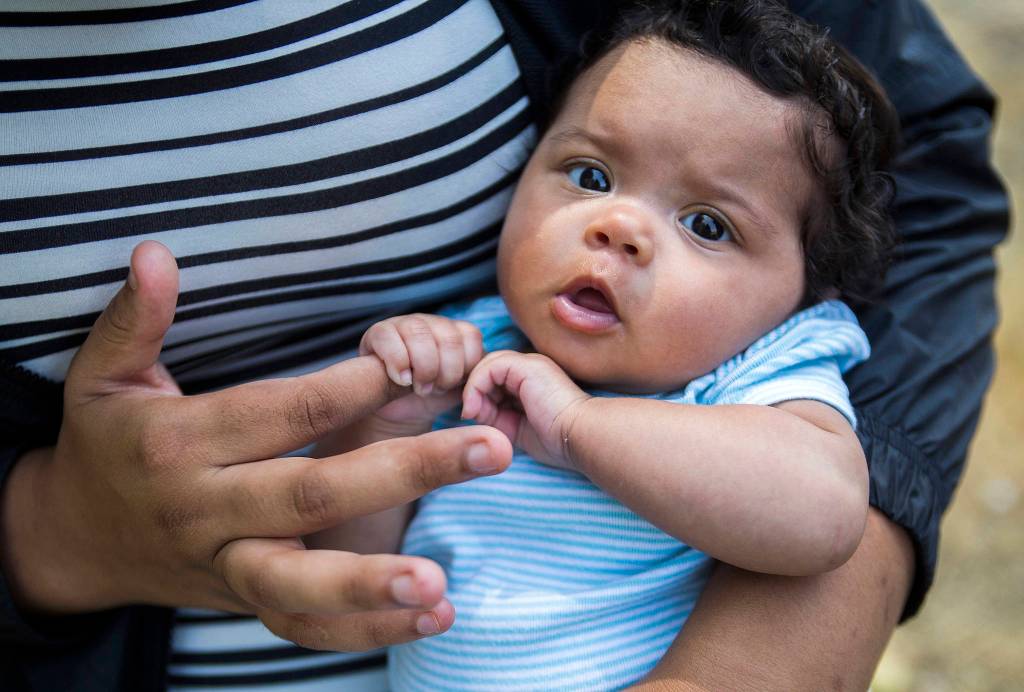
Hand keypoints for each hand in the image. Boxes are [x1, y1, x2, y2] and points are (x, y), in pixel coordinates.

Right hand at [0, 241, 511, 650]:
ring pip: (302, 581)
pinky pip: (306, 627)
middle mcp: (206, 510)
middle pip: (313, 492)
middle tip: (489, 449)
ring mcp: (227, 565)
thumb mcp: (102, 375)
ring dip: (373, 584)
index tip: (410, 368)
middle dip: (406, 471)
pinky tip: (436, 617)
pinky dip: (368, 631)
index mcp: (180, 444)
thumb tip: (156, 253)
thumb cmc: (108, 443)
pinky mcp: (245, 602)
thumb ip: (137, 318)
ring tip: (441, 581)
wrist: (77, 540)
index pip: (279, 412)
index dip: (348, 389)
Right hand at [360, 313, 483, 427]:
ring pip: (419, 333)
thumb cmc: (432, 395)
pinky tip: (401, 379)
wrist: (396, 408)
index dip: (465, 366)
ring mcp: (405, 323)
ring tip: (419, 387)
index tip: (455, 386)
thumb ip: (477, 378)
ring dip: (423, 367)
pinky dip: (398, 362)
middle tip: (436, 390)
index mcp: (455, 332)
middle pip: (448, 337)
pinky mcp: (379, 332)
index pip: (471, 336)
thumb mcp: (458, 387)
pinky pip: (389, 337)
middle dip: (446, 372)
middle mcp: (432, 322)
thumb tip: (490, 378)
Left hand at [462, 350, 591, 468]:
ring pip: (486, 364)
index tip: (474, 421)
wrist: (582, 436)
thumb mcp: (517, 431)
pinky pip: (489, 367)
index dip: (479, 397)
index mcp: (531, 382)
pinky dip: (476, 386)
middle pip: (487, 370)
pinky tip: (476, 408)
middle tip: (469, 416)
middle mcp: (530, 368)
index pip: (493, 380)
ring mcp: (529, 363)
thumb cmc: (559, 441)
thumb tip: (474, 414)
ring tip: (472, 413)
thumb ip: (497, 420)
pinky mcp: (526, 365)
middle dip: (475, 393)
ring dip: (473, 390)